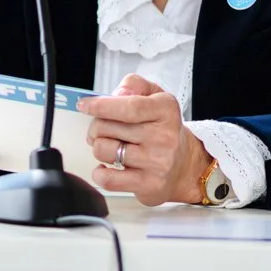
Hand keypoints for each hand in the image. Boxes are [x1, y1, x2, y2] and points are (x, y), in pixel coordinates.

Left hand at [80, 73, 210, 205]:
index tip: (84, 105)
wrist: (185, 166)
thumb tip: (117, 94)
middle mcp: (164, 136)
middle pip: (107, 126)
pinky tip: (109, 167)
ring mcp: (156, 162)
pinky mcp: (148, 184)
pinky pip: (108, 179)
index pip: (128, 106)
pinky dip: (100, 173)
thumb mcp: (155, 96)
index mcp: (165, 110)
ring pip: (103, 150)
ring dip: (100, 148)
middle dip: (96, 127)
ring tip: (112, 148)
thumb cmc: (164, 130)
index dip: (101, 105)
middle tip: (103, 130)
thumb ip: (134, 86)